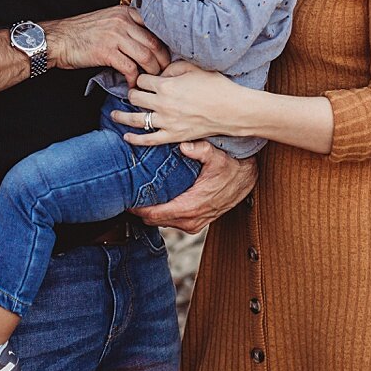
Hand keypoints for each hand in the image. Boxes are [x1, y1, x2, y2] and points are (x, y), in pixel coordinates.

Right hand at [46, 6, 168, 84]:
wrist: (59, 39)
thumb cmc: (82, 33)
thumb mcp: (108, 20)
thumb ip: (127, 25)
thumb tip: (147, 41)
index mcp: (125, 12)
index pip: (155, 27)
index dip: (165, 44)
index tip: (168, 57)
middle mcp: (123, 21)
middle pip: (155, 43)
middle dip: (163, 62)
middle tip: (164, 73)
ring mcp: (115, 36)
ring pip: (146, 56)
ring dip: (152, 72)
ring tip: (150, 81)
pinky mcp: (107, 52)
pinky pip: (130, 68)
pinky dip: (134, 80)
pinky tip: (132, 85)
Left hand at [112, 62, 243, 147]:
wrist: (232, 109)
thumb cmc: (216, 86)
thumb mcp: (194, 67)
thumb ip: (173, 67)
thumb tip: (161, 73)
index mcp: (166, 85)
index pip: (142, 80)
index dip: (141, 78)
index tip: (143, 80)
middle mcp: (162, 104)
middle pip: (135, 97)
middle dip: (131, 94)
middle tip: (132, 94)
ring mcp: (167, 122)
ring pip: (136, 119)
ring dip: (121, 117)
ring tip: (113, 115)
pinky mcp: (173, 136)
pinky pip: (149, 140)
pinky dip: (135, 139)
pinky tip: (126, 136)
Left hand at [132, 144, 255, 232]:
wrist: (246, 180)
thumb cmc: (231, 169)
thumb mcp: (216, 157)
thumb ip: (200, 150)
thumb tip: (184, 145)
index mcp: (190, 207)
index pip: (154, 215)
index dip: (136, 208)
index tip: (124, 198)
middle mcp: (190, 221)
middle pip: (153, 221)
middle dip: (139, 210)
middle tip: (128, 193)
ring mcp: (193, 224)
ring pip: (161, 223)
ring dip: (150, 212)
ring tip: (139, 195)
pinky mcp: (195, 224)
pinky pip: (170, 222)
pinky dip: (161, 214)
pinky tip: (156, 199)